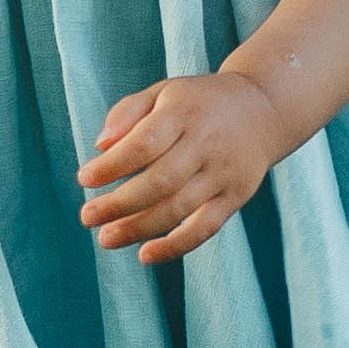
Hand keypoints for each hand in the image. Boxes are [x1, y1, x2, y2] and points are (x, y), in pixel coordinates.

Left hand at [77, 69, 280, 263]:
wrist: (264, 108)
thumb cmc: (197, 103)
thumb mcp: (163, 92)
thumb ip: (127, 113)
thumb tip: (101, 147)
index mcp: (183, 112)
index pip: (144, 143)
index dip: (112, 166)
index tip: (84, 179)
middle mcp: (206, 143)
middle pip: (160, 181)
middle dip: (119, 204)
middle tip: (87, 217)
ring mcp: (223, 172)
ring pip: (179, 208)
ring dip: (139, 228)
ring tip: (106, 238)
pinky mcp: (236, 196)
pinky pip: (205, 228)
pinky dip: (176, 246)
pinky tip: (145, 255)